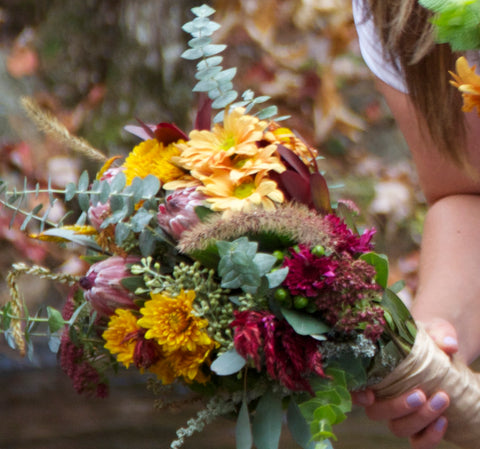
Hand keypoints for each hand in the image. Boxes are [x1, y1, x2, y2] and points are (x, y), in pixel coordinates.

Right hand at [352, 318, 457, 448]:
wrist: (442, 352)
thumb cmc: (427, 339)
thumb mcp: (433, 330)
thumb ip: (439, 334)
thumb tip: (448, 345)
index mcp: (373, 371)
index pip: (353, 386)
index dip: (356, 394)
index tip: (370, 394)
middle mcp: (380, 396)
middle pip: (376, 412)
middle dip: (397, 407)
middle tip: (420, 394)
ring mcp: (399, 414)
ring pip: (397, 428)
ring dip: (419, 419)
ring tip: (441, 400)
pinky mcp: (418, 427)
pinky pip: (417, 443)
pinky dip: (430, 437)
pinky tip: (443, 420)